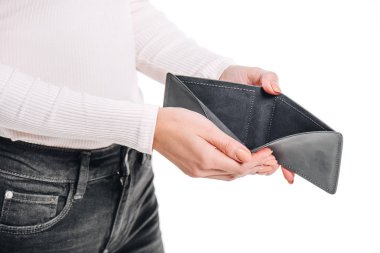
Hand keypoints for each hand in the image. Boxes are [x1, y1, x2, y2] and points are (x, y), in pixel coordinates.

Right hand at [153, 107, 278, 180]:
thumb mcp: (205, 127)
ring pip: (227, 176)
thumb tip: (246, 156)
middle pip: (236, 174)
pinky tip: (238, 165)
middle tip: (271, 161)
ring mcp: (196, 173)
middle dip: (255, 167)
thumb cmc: (177, 121)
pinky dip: (232, 170)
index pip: (240, 166)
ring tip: (260, 164)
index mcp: (206, 159)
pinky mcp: (192, 171)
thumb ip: (227, 144)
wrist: (154, 128)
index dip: (258, 160)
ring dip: (245, 171)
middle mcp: (202, 171)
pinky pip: (218, 174)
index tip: (270, 153)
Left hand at [219, 65, 294, 183]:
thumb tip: (276, 89)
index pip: (285, 138)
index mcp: (271, 116)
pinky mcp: (231, 135)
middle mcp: (260, 128)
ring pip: (257, 154)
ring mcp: (247, 134)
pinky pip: (239, 150)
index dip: (290, 155)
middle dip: (280, 164)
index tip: (292, 170)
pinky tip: (247, 166)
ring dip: (262, 164)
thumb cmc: (238, 77)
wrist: (216, 79)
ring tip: (266, 170)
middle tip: (282, 172)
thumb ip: (268, 77)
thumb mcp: (254, 74)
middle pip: (274, 150)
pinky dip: (244, 159)